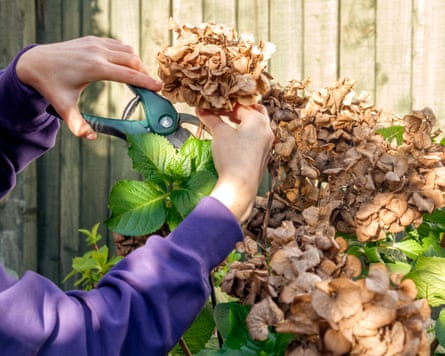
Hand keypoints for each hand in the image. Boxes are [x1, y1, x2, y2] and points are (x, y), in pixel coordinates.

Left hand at [16, 36, 161, 138]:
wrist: (34, 62)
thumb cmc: (50, 85)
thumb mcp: (64, 108)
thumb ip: (78, 125)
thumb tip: (91, 137)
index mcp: (95, 68)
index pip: (129, 74)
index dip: (146, 82)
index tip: (159, 87)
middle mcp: (98, 52)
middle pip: (132, 60)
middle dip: (145, 73)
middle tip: (150, 87)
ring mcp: (95, 43)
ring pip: (127, 50)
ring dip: (136, 63)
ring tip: (139, 78)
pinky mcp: (93, 40)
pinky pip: (118, 45)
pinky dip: (126, 55)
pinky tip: (125, 66)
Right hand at [197, 104, 273, 221]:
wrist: (240, 185)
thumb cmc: (232, 157)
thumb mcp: (219, 133)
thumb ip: (211, 119)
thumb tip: (201, 110)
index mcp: (258, 120)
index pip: (240, 106)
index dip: (225, 106)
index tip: (214, 107)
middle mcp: (266, 129)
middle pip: (255, 112)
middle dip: (240, 110)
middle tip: (226, 112)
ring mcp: (267, 143)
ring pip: (258, 125)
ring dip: (245, 121)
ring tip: (230, 123)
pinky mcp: (264, 154)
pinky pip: (257, 137)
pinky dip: (248, 133)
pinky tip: (237, 139)